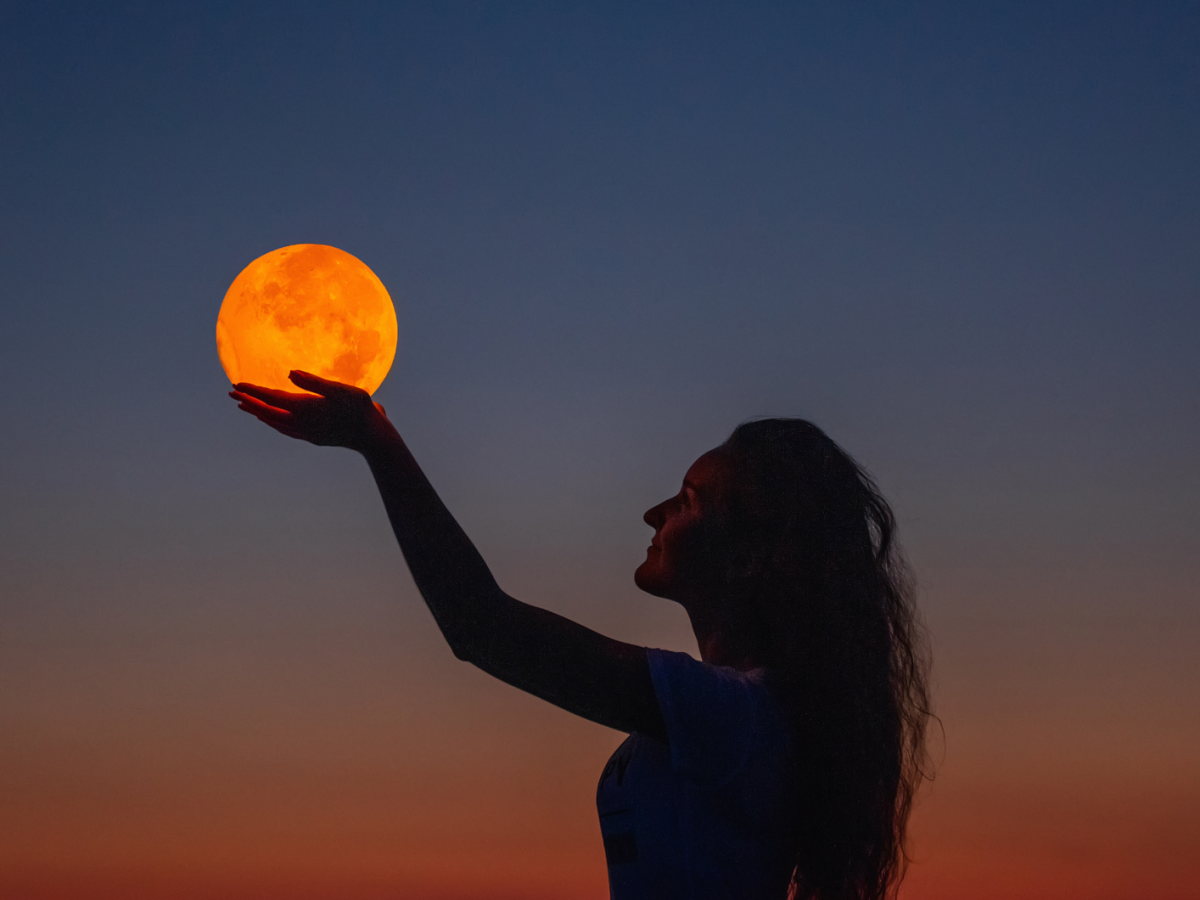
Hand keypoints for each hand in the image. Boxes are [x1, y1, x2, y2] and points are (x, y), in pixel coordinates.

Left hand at [229, 370, 391, 452]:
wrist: (372, 437)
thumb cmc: (360, 409)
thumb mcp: (340, 390)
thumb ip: (313, 382)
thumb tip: (288, 373)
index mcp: (304, 409)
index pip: (271, 398)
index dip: (253, 391)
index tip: (236, 384)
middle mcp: (300, 423)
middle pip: (266, 412)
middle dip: (248, 402)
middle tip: (232, 393)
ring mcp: (304, 433)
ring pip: (273, 423)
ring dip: (257, 413)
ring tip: (245, 406)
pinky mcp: (311, 437)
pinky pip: (284, 429)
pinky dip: (272, 422)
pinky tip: (272, 419)